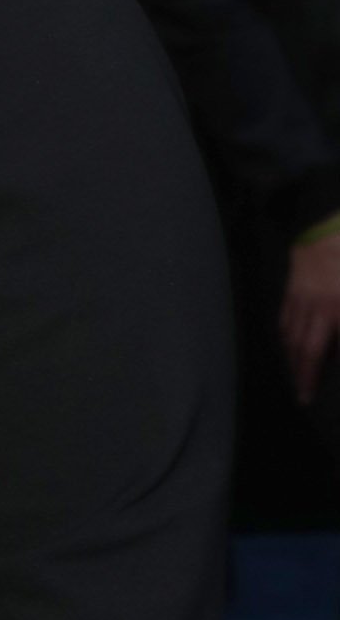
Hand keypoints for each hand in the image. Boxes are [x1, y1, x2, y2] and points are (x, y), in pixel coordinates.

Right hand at [281, 232, 339, 401]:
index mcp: (337, 308)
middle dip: (303, 375)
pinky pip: (284, 319)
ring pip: (290, 336)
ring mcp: (301, 298)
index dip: (317, 374)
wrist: (326, 223)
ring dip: (291, 360)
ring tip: (295, 377)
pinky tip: (288, 345)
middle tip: (303, 397)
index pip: (324, 350)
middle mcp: (317, 308)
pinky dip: (285, 336)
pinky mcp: (292, 289)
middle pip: (304, 349)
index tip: (316, 395)